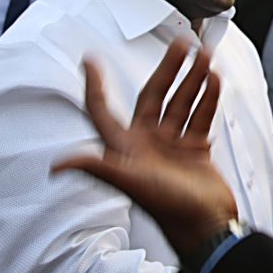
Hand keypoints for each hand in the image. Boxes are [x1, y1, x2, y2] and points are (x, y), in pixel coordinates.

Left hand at [52, 38, 236, 255]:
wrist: (207, 227)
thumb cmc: (169, 209)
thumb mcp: (132, 184)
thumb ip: (100, 168)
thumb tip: (59, 165)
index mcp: (126, 148)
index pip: (103, 111)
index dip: (94, 86)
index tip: (90, 61)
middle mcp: (147, 143)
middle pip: (154, 95)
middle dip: (168, 69)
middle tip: (180, 45)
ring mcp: (172, 146)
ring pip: (181, 102)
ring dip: (193, 79)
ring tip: (204, 57)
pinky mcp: (194, 150)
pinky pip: (200, 116)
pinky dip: (208, 98)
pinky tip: (214, 81)